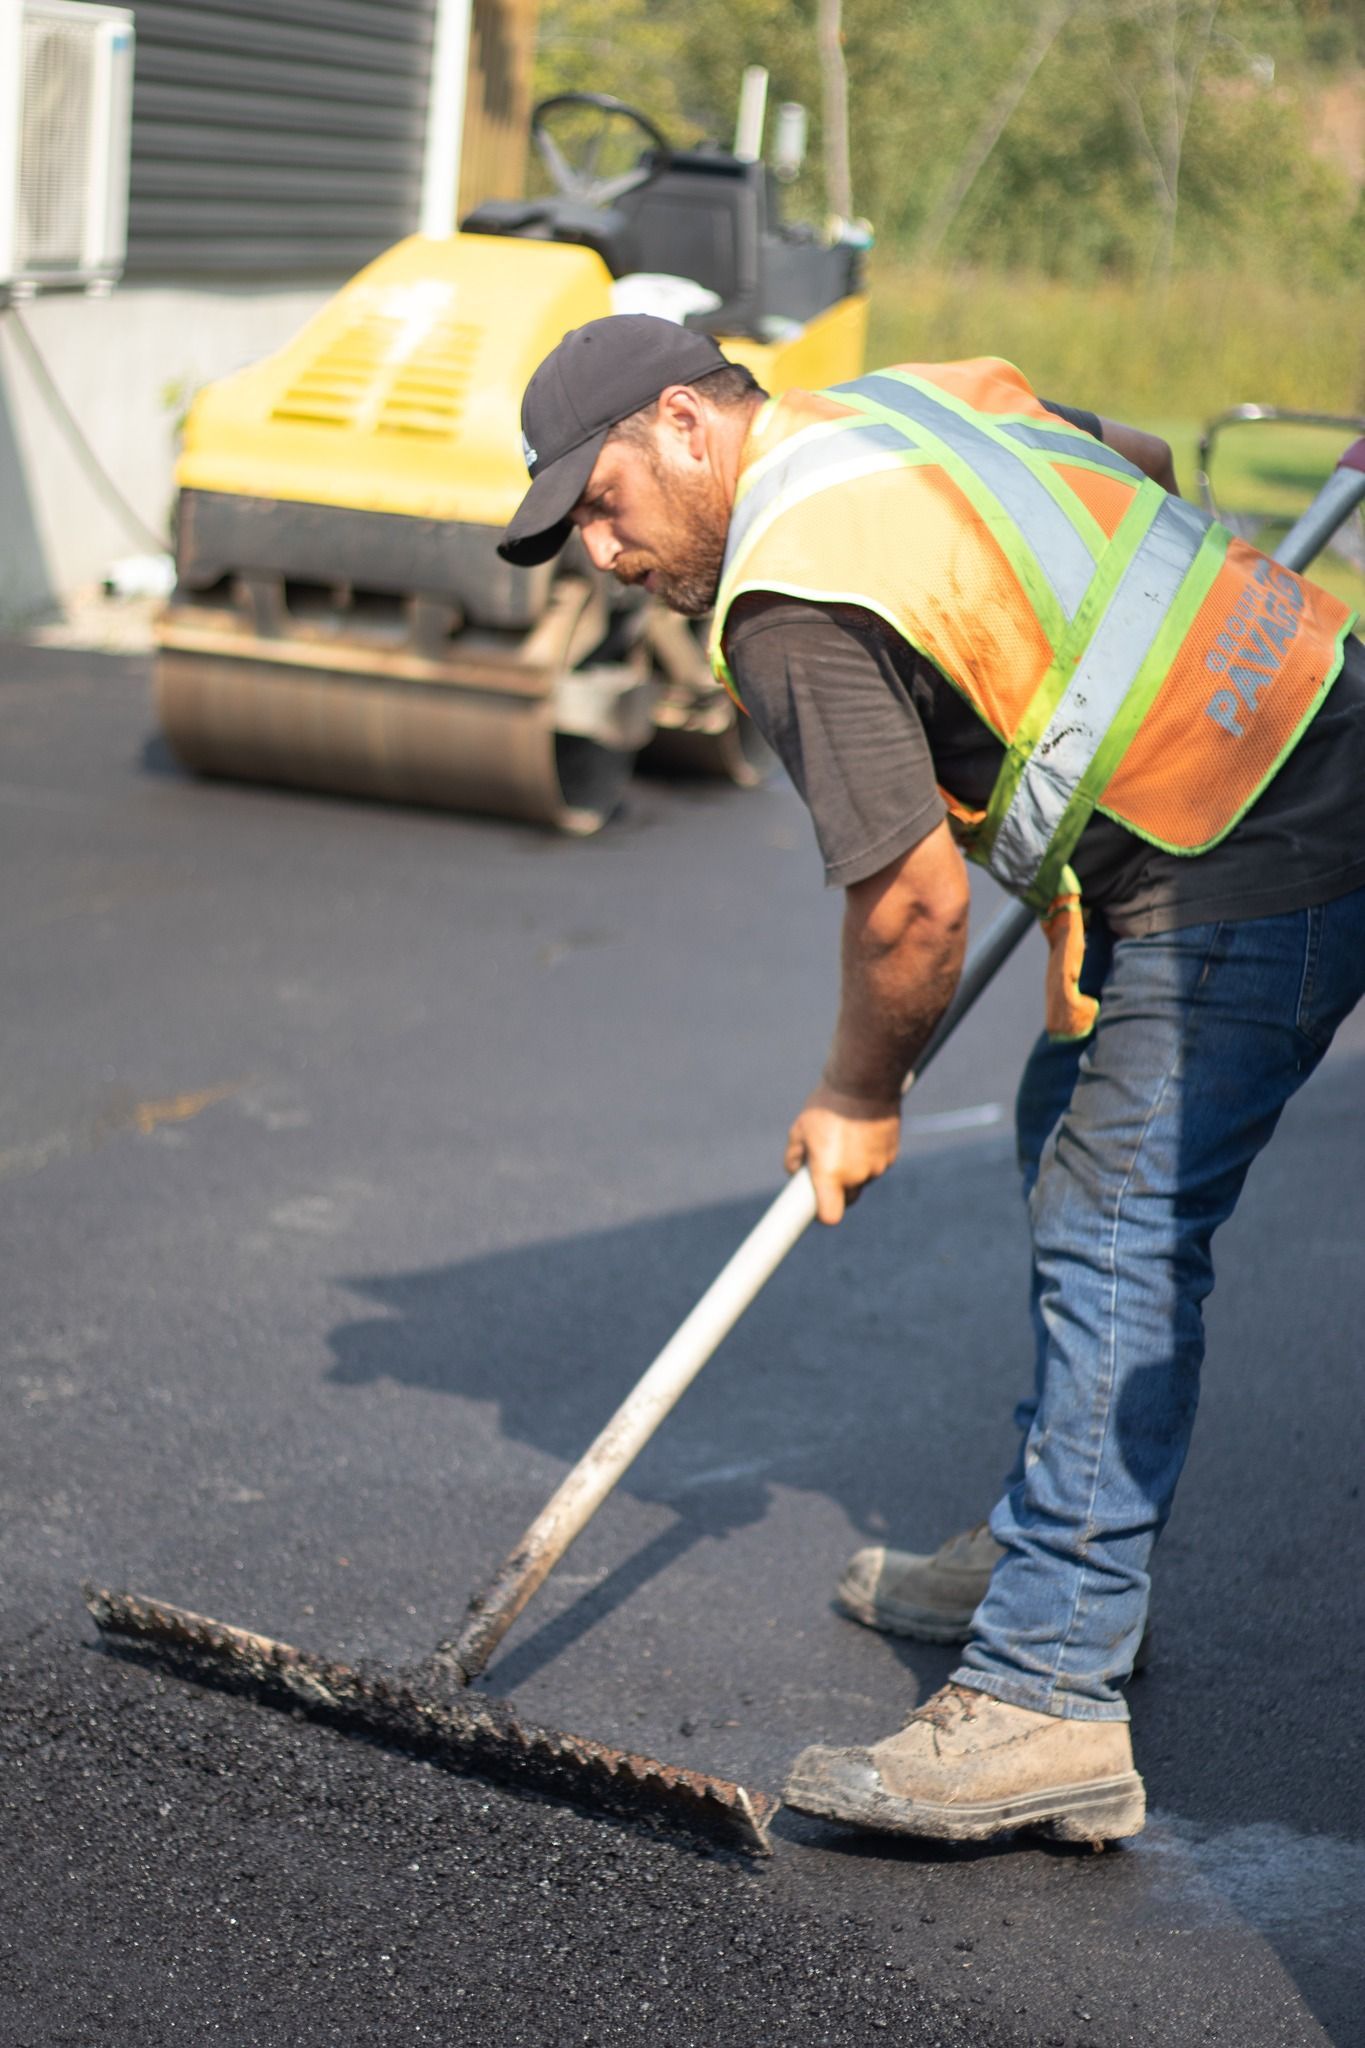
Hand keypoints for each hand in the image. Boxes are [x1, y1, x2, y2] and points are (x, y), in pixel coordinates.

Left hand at [784, 1081, 900, 1225]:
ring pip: (863, 1179)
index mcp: (830, 1174)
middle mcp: (856, 1176)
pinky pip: (877, 1164)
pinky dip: (869, 1157)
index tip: (816, 1203)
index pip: (830, 1215)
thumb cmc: (828, 1107)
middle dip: (837, 1188)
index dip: (823, 1213)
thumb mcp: (800, 1129)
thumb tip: (794, 1170)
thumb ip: (794, 1155)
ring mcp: (877, 1167)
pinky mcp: (891, 1155)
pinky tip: (861, 1134)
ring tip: (845, 1140)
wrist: (864, 1083)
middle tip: (827, 1165)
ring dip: (854, 1169)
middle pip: (847, 1198)